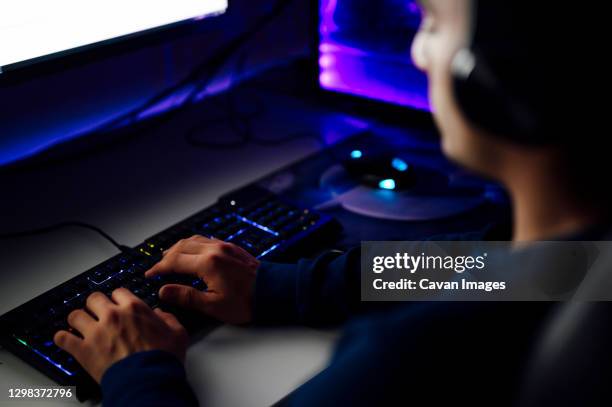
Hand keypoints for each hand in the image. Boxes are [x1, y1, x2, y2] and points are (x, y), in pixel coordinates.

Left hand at [54, 288, 187, 382]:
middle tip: (97, 312)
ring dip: (77, 320)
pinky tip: (64, 339)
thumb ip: (169, 319)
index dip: (117, 298)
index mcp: (134, 308)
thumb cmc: (162, 359)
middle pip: (94, 298)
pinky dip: (62, 338)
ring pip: (75, 315)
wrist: (148, 381)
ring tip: (80, 325)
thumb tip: (161, 314)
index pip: (118, 292)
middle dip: (95, 305)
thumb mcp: (178, 333)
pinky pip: (62, 339)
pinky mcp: (82, 350)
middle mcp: (112, 315)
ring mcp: (95, 332)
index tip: (117, 304)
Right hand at [144, 235, 258, 323]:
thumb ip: (186, 296)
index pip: (174, 262)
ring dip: (179, 247)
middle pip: (181, 247)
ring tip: (170, 257)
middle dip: (166, 257)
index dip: (159, 268)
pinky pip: (206, 239)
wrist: (273, 291)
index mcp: (208, 263)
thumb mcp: (213, 305)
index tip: (150, 275)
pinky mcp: (232, 248)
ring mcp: (224, 246)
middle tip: (158, 267)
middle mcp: (214, 250)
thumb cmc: (246, 301)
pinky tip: (192, 251)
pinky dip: (193, 244)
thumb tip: (164, 290)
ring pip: (194, 240)